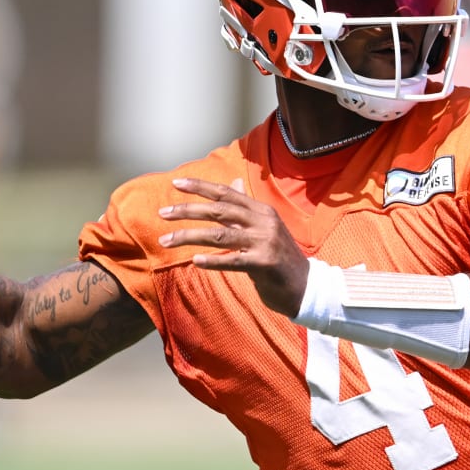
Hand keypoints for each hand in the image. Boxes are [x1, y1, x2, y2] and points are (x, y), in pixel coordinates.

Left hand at [158, 177, 310, 316]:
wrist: (306, 287)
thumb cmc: (280, 258)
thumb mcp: (265, 227)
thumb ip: (246, 207)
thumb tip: (233, 182)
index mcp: (262, 211)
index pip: (226, 194)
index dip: (200, 187)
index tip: (175, 183)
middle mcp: (264, 222)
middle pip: (219, 211)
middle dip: (188, 211)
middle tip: (162, 214)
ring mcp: (265, 243)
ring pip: (220, 235)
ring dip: (189, 237)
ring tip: (166, 241)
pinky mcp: (264, 264)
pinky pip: (233, 260)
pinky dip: (214, 261)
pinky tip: (195, 261)